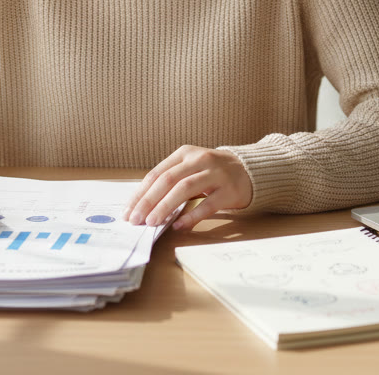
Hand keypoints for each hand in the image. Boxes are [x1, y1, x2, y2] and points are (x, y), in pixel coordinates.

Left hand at [123, 146, 251, 230]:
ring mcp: (216, 174)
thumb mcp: (191, 168)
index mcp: (185, 153)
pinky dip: (191, 216)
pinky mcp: (229, 190)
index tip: (128, 211)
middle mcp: (200, 160)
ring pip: (185, 189)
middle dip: (148, 201)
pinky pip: (207, 204)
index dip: (140, 193)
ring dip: (165, 207)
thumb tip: (143, 206)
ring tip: (152, 222)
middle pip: (168, 180)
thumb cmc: (212, 172)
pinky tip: (179, 226)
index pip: (157, 173)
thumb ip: (170, 181)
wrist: (249, 170)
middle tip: (136, 220)